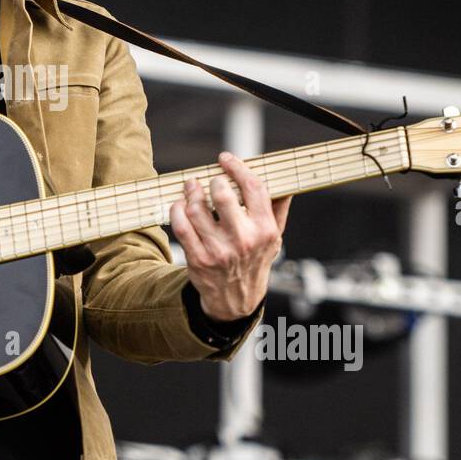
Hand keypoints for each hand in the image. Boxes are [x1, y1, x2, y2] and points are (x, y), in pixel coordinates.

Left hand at [169, 151, 290, 322]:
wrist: (236, 300)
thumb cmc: (255, 261)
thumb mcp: (274, 238)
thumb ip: (278, 209)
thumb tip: (283, 182)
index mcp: (264, 230)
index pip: (253, 188)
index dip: (237, 167)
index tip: (226, 158)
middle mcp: (243, 240)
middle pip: (222, 195)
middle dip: (213, 180)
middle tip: (210, 179)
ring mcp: (218, 251)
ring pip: (197, 209)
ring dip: (191, 193)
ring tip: (191, 188)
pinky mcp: (198, 259)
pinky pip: (181, 227)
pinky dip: (177, 211)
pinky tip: (180, 205)